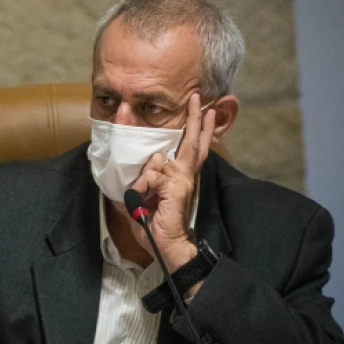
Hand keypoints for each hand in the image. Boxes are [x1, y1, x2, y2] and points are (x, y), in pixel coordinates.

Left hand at [129, 93, 214, 270]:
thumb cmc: (155, 225)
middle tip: (199, 97)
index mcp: (179, 177)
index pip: (189, 147)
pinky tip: (145, 199)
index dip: (195, 130)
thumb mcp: (140, 200)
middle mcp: (185, 175)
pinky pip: (152, 175)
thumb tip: (144, 167)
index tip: (203, 111)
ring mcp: (182, 180)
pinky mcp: (176, 187)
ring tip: (145, 197)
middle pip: (193, 142)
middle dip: (196, 119)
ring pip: (159, 160)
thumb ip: (141, 183)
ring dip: (144, 179)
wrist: (166, 246)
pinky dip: (142, 186)